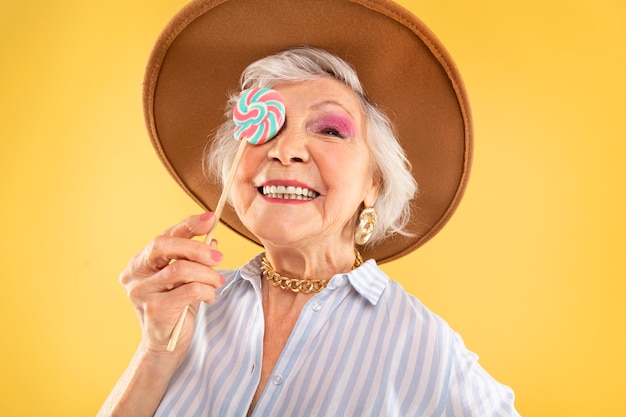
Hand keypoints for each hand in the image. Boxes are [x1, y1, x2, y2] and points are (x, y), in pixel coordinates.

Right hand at [119, 213, 224, 354]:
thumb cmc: (176, 309)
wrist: (165, 348)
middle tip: (219, 257)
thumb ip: (195, 259)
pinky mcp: (154, 310)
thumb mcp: (186, 279)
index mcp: (139, 263)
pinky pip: (189, 290)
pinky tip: (209, 297)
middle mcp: (134, 275)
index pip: (164, 235)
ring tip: (216, 283)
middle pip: (164, 246)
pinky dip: (206, 291)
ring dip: (207, 274)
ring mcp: (141, 293)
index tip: (212, 218)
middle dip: (196, 248)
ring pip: (181, 269)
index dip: (188, 225)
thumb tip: (212, 239)